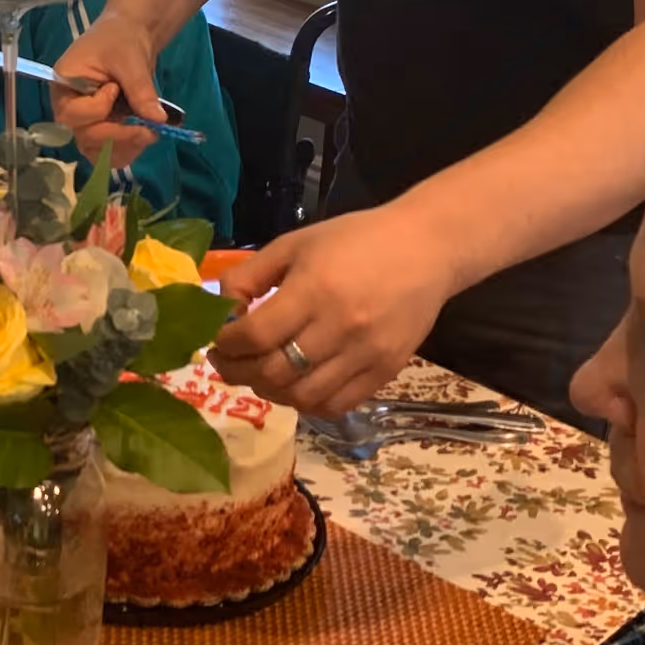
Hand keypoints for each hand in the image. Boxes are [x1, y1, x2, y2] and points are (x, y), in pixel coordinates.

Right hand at [48, 7, 163, 163]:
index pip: (72, 114)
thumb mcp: (130, 60)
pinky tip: (145, 136)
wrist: (131, 35)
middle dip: (118, 136)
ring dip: (125, 148)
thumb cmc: (121, 39)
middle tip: (150, 130)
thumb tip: (158, 120)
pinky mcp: (102, 128)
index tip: (115, 89)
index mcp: (64, 86)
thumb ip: (140, 90)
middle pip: (84, 137)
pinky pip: (110, 152)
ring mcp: (86, 121)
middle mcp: (70, 108)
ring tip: (150, 132)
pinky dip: (128, 149)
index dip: (97, 109)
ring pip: (97, 151)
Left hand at [209, 201, 464, 414]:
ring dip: (271, 391)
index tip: (219, 341)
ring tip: (260, 374)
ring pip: (302, 396)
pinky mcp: (386, 371)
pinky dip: (308, 403)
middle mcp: (339, 327)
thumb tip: (221, 309)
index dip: (227, 344)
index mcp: (313, 289)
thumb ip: (250, 274)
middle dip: (238, 372)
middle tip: (228, 363)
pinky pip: (337, 404)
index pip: (255, 335)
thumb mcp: (295, 244)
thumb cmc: (354, 240)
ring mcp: (366, 353)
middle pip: (273, 372)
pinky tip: (296, 386)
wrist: (425, 249)